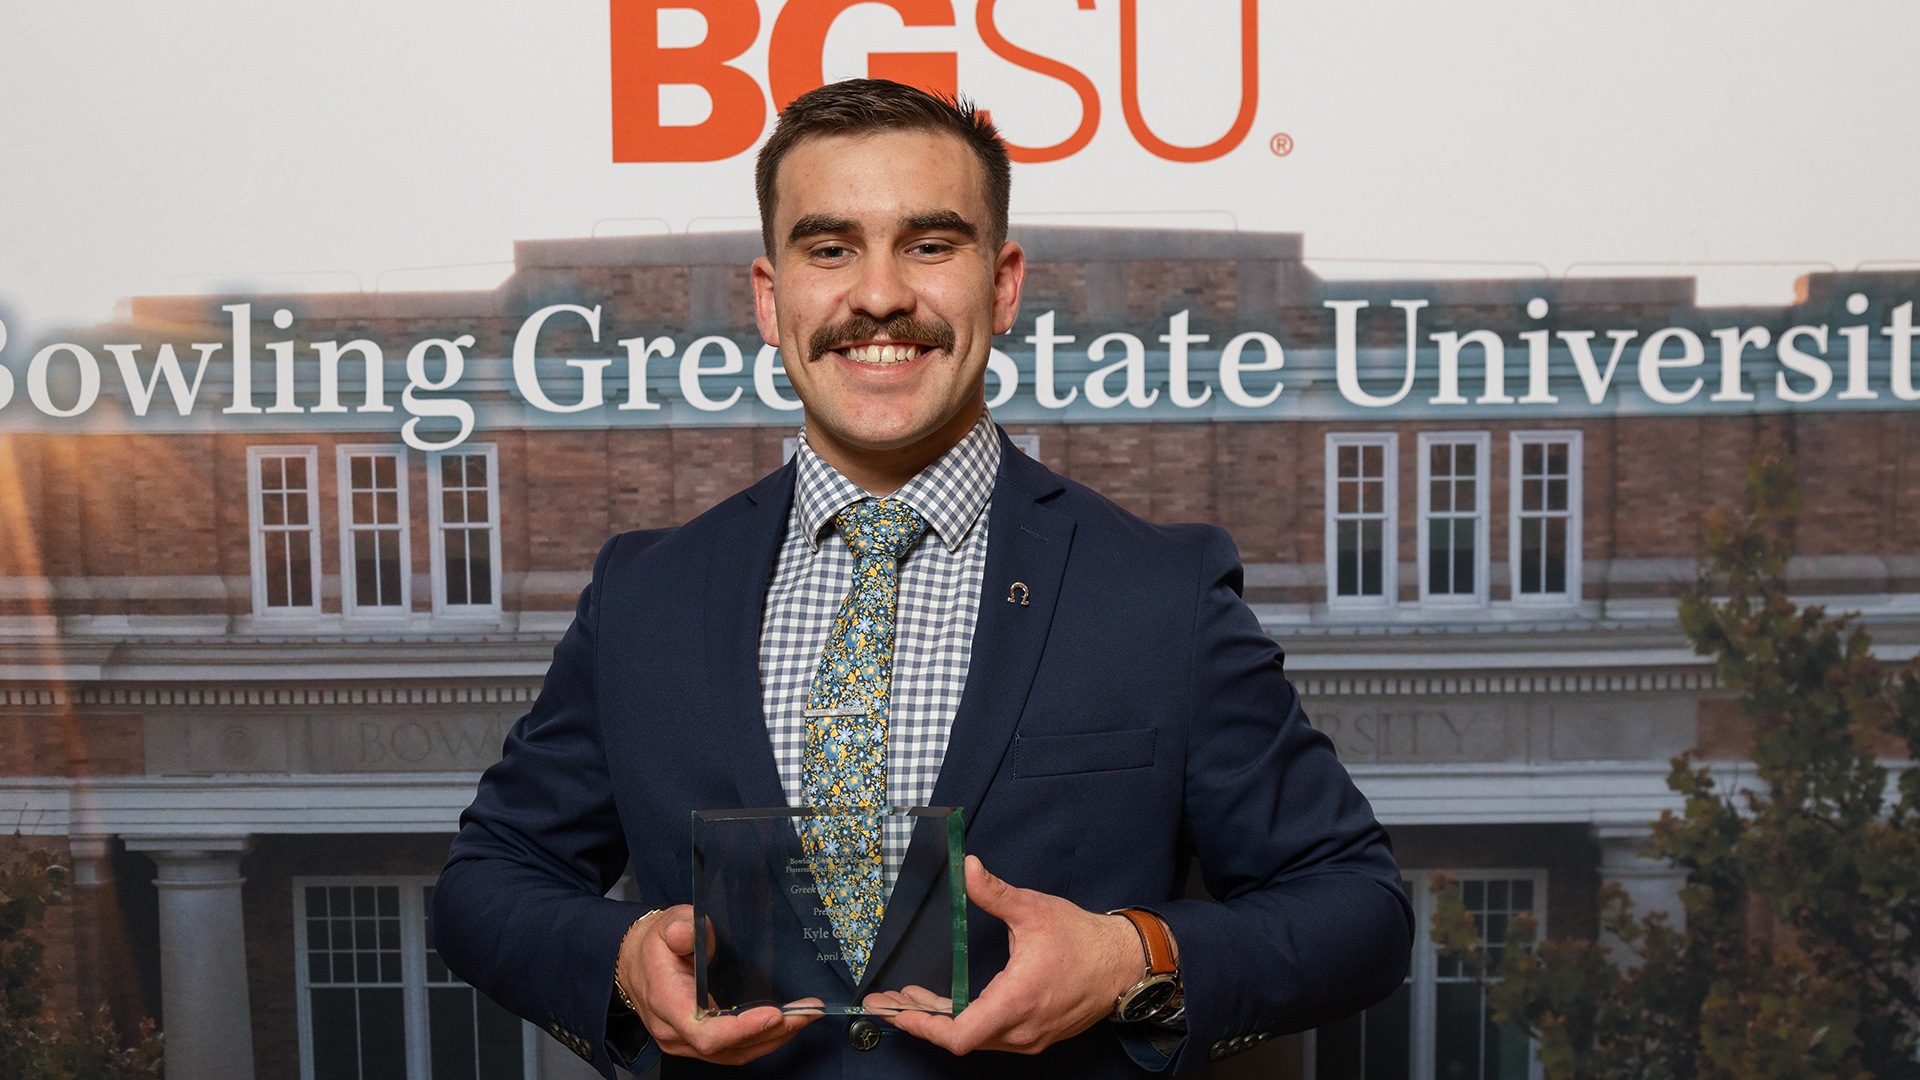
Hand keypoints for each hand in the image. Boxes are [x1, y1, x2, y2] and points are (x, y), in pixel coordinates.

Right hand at [615, 906, 818, 1064]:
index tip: (774, 1014)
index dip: (741, 1028)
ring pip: (735, 1054)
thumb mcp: (667, 924)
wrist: (637, 964)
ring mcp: (686, 1044)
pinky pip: (734, 1051)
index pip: (705, 1031)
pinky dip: (764, 1039)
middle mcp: (675, 1032)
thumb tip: (686, 932)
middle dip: (773, 1031)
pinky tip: (787, 1023)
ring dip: (775, 1038)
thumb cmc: (657, 945)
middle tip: (807, 1011)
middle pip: (728, 1047)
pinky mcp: (699, 1045)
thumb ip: (680, 927)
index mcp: (667, 1002)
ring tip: (806, 1016)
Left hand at [874, 856, 1144, 1054]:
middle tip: (889, 1001)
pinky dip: (966, 1023)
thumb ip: (993, 892)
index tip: (896, 1010)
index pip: (959, 1035)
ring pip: (976, 1039)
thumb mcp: (1033, 909)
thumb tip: (965, 866)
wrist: (1123, 964)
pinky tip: (949, 1004)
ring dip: (942, 1021)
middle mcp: (1021, 1030)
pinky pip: (993, 1037)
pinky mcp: (1036, 1037)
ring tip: (912, 999)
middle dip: (921, 1019)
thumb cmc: (1081, 938)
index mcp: (1017, 1000)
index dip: (923, 1026)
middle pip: (960, 1039)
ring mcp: (1030, 1038)